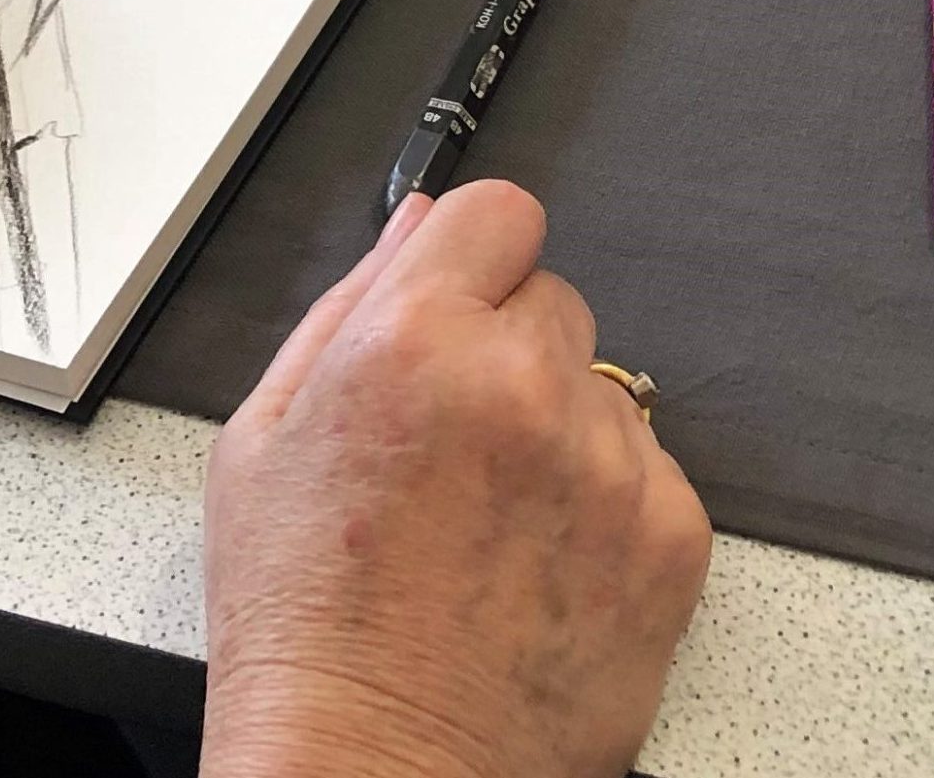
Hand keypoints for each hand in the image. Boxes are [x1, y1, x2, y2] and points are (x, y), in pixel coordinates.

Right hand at [203, 181, 711, 777]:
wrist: (377, 773)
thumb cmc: (307, 631)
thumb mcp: (263, 440)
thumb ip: (347, 305)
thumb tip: (415, 223)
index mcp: (413, 343)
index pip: (500, 213)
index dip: (475, 261)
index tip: (462, 305)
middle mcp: (523, 385)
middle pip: (551, 300)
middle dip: (507, 353)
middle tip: (450, 450)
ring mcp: (607, 461)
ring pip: (602, 387)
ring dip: (558, 430)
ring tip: (488, 526)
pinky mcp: (670, 533)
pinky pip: (648, 467)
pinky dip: (605, 504)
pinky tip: (538, 565)